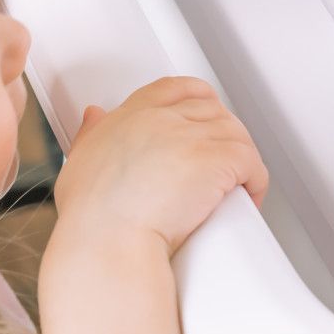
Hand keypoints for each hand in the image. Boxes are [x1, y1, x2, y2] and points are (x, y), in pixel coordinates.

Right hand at [52, 76, 268, 257]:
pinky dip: (255, 180)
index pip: (174, 88)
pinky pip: (251, 162)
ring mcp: (190, 138)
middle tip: (224, 162)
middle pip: (211, 110)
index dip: (197, 99)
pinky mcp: (215, 162)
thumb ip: (89, 133)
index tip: (207, 114)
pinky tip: (249, 196)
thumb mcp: (77, 163)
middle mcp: (162, 120)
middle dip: (223, 134)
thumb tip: (94, 115)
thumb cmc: (90, 219)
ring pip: (235, 134)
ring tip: (238, 184)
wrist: (106, 245)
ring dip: (242, 158)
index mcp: (131, 116)